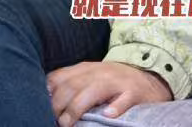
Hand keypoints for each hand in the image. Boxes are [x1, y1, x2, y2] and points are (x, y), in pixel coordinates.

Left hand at [47, 61, 172, 126]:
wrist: (149, 77)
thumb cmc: (113, 82)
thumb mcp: (89, 77)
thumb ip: (70, 82)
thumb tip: (45, 94)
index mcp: (86, 69)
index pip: (61, 77)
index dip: (48, 93)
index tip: (42, 108)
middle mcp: (100, 72)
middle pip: (74, 85)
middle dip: (59, 103)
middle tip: (54, 121)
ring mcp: (117, 81)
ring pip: (94, 90)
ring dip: (78, 106)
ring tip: (67, 122)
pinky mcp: (134, 92)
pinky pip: (125, 98)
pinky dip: (117, 106)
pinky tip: (109, 114)